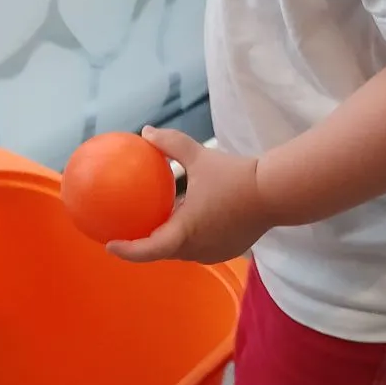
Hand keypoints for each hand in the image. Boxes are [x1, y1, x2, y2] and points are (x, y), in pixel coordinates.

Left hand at [107, 127, 268, 265]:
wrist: (276, 192)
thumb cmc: (236, 175)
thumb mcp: (200, 156)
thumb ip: (171, 144)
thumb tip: (146, 131)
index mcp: (186, 232)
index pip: (149, 250)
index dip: (127, 252)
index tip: (109, 245)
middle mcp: (198, 249)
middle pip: (163, 252)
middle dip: (146, 244)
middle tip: (127, 231)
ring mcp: (214, 253)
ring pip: (182, 250)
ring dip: (169, 239)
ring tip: (152, 226)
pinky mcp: (228, 250)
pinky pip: (200, 247)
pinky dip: (188, 237)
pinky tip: (185, 221)